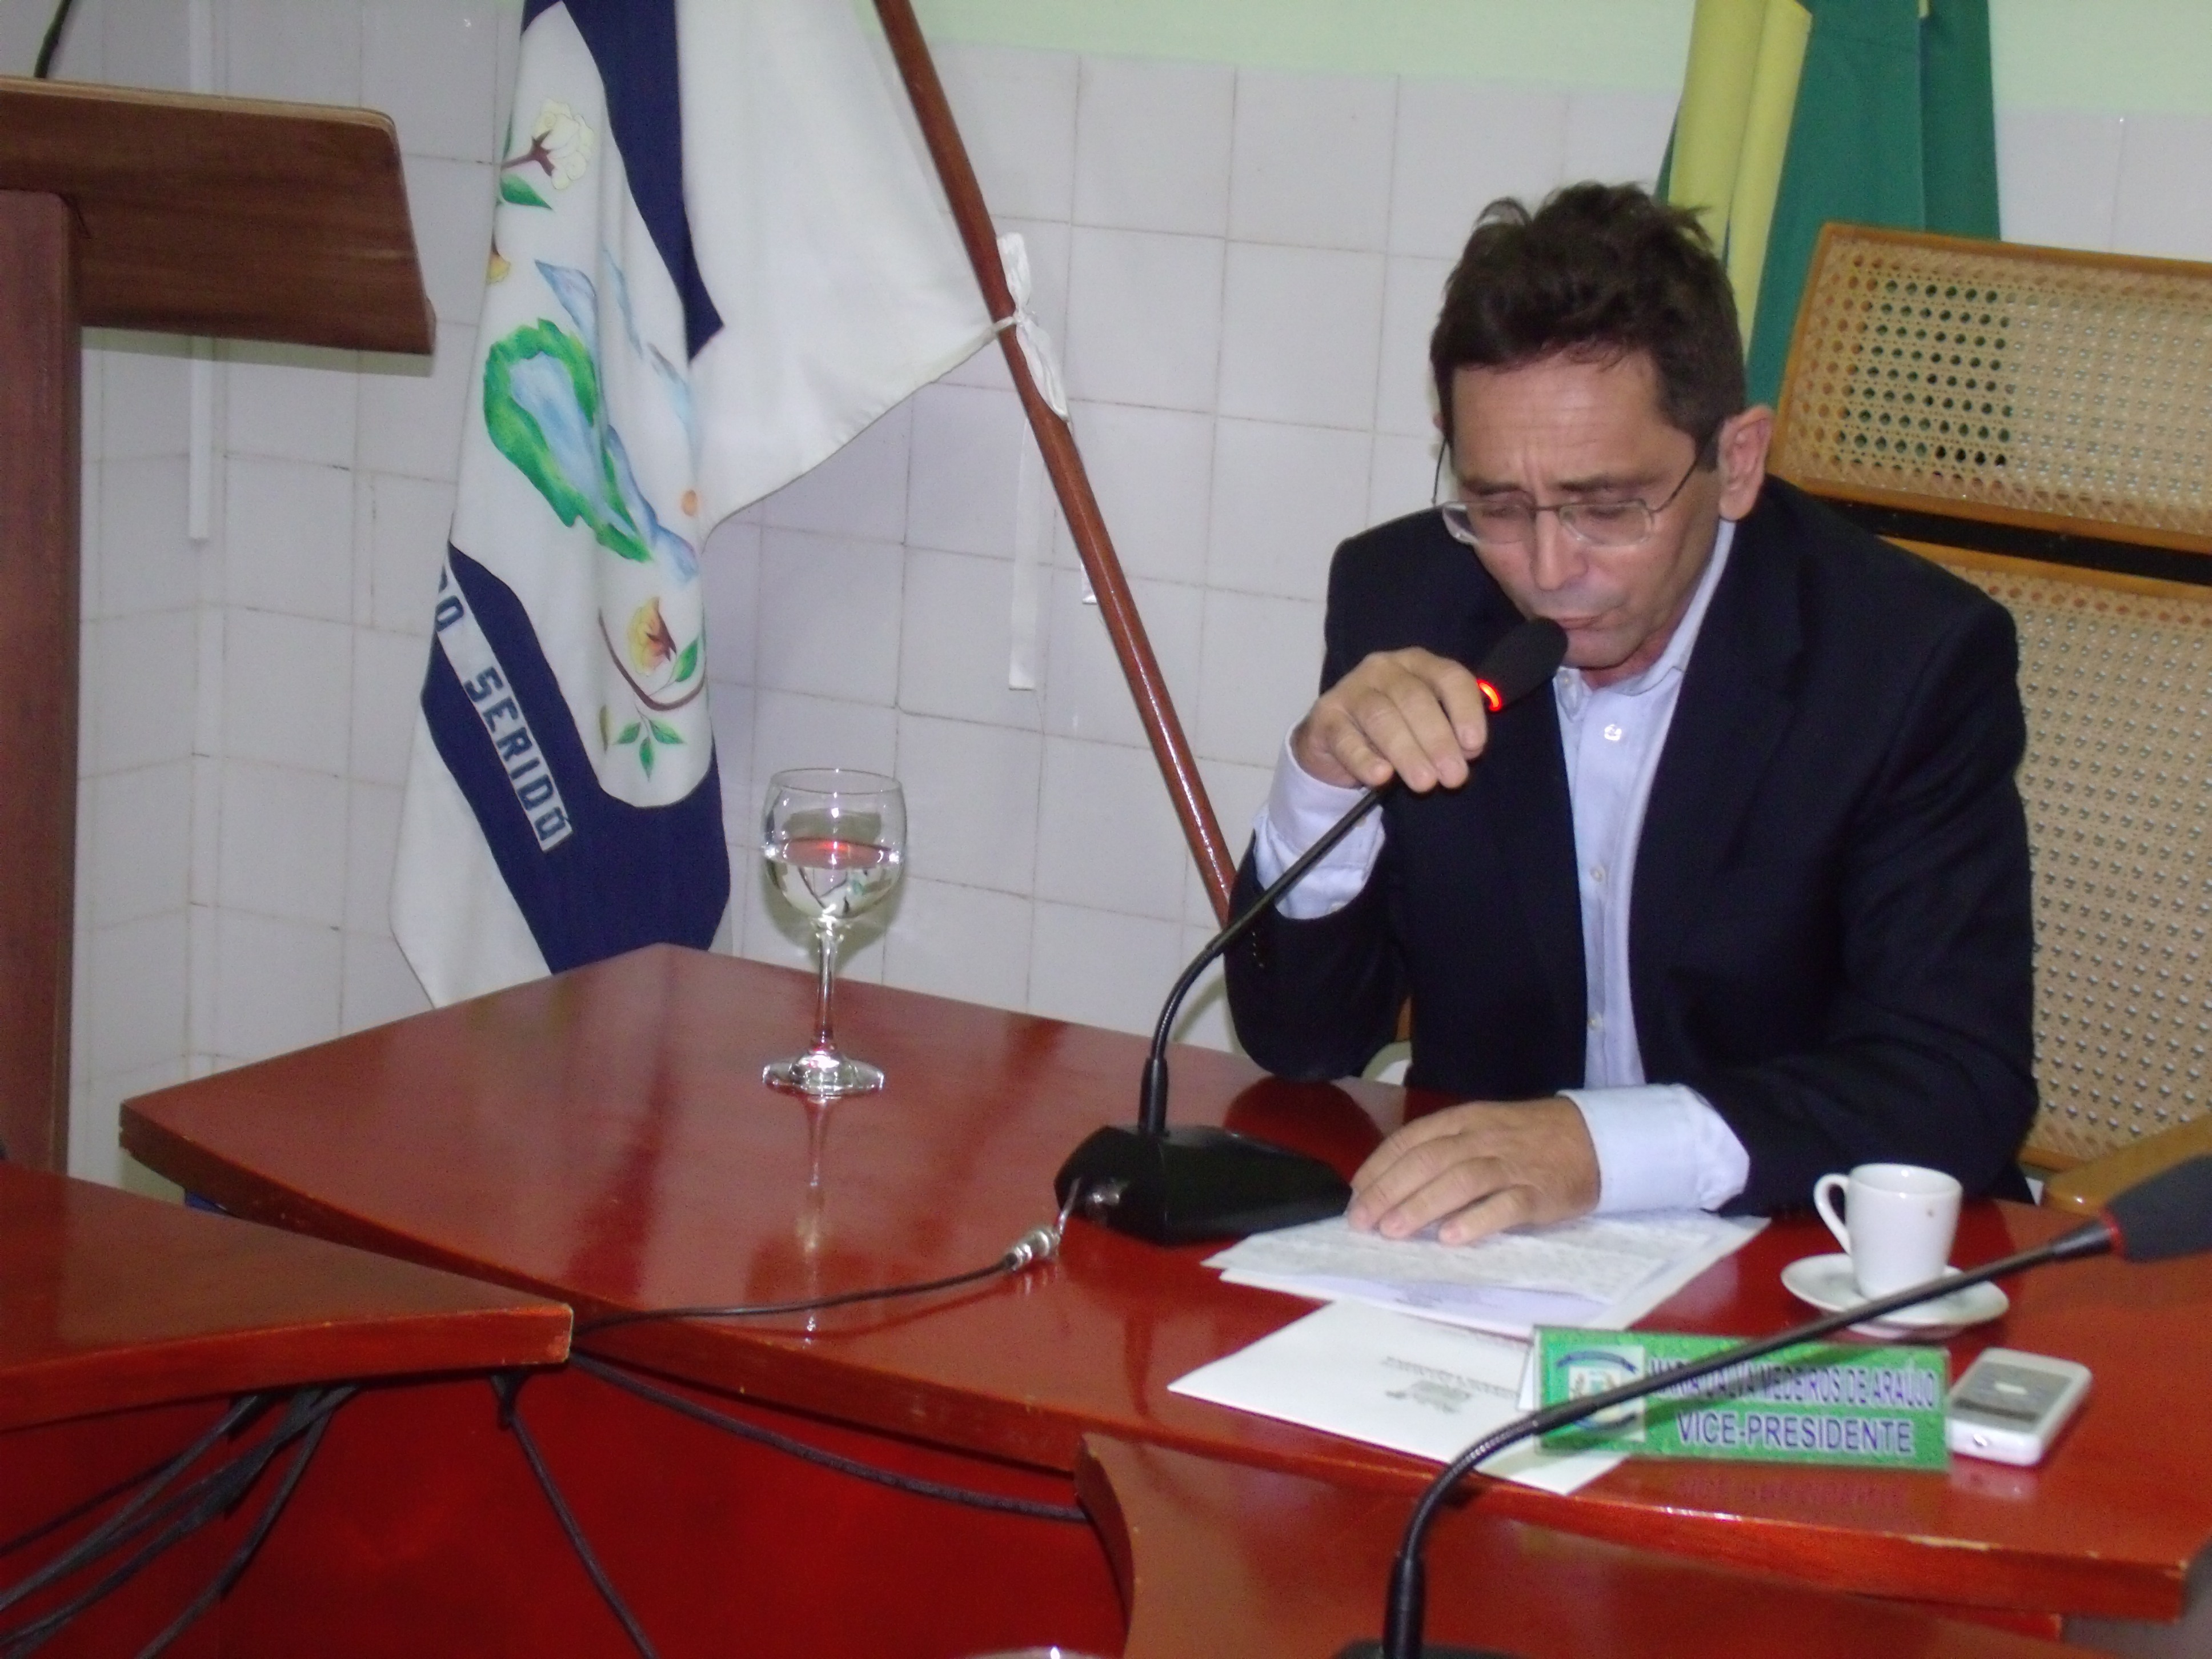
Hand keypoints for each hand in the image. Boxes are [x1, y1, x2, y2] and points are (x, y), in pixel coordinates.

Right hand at [1290, 648, 1490, 791]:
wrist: (1336, 742)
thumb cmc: (1394, 730)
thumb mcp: (1425, 725)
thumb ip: (1450, 732)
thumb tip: (1467, 752)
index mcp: (1417, 664)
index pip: (1448, 676)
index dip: (1465, 710)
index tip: (1474, 746)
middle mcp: (1384, 668)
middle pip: (1414, 698)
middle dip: (1438, 740)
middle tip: (1453, 777)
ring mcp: (1351, 689)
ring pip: (1381, 716)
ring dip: (1407, 752)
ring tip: (1425, 783)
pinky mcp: (1325, 716)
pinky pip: (1345, 738)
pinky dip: (1364, 759)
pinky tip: (1381, 776)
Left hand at [1347, 1097, 1599, 1244]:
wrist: (1595, 1138)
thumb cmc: (1528, 1139)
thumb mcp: (1482, 1129)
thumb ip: (1443, 1150)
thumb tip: (1391, 1184)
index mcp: (1464, 1120)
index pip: (1411, 1139)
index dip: (1380, 1166)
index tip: (1355, 1194)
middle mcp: (1482, 1138)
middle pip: (1428, 1160)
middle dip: (1389, 1190)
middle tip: (1362, 1221)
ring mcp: (1511, 1165)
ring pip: (1460, 1181)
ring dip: (1421, 1205)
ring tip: (1392, 1231)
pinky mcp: (1537, 1193)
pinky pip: (1503, 1205)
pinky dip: (1475, 1221)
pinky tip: (1450, 1238)